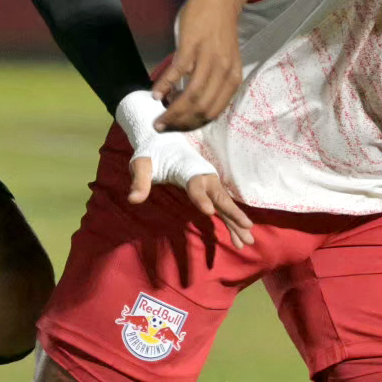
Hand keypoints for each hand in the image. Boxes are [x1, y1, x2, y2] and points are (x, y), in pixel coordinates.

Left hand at [128, 157, 254, 246]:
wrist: (163, 139)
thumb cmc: (151, 152)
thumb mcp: (141, 164)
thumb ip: (139, 181)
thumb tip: (133, 199)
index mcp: (186, 168)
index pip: (195, 183)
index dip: (201, 196)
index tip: (209, 212)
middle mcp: (202, 176)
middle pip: (220, 196)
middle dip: (233, 213)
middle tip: (246, 229)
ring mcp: (208, 184)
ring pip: (225, 204)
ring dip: (237, 222)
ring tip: (248, 241)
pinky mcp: (208, 190)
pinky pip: (222, 207)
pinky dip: (232, 222)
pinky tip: (238, 238)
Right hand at [155, 0, 243, 130]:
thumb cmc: (218, 31)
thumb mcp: (223, 62)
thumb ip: (211, 82)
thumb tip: (186, 103)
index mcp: (232, 79)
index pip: (212, 113)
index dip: (192, 126)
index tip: (177, 129)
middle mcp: (223, 72)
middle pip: (201, 109)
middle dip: (180, 124)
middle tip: (162, 127)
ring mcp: (208, 59)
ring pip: (191, 97)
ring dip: (172, 112)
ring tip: (158, 119)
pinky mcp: (192, 46)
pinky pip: (177, 73)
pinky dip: (165, 87)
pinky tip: (155, 95)